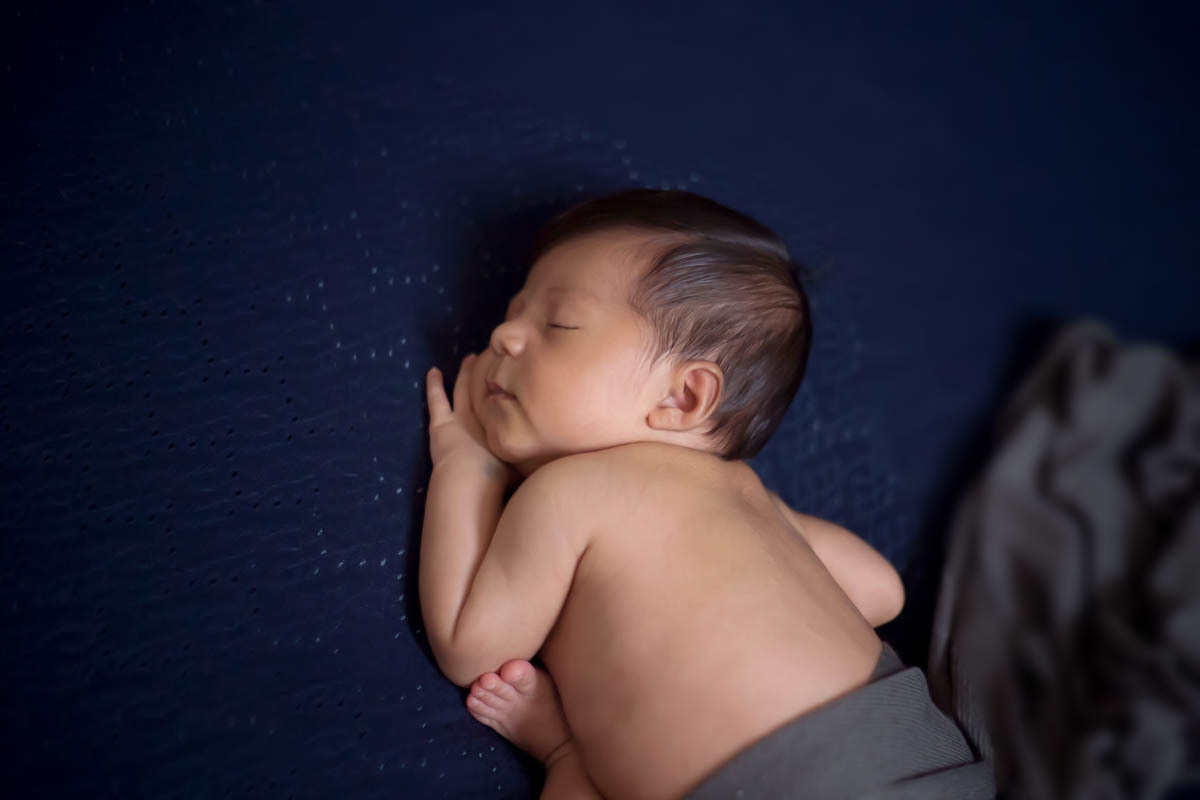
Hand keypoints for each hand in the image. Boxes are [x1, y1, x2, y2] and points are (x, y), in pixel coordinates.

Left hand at [426, 353, 520, 487]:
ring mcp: (462, 418)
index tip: (514, 375)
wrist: (470, 481)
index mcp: (504, 425)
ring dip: (466, 373)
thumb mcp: (523, 468)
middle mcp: (486, 415)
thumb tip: (552, 454)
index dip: (509, 386)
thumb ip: (533, 459)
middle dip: (491, 373)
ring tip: (469, 358)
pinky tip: (432, 371)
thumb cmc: (498, 479)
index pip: (508, 400)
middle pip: (488, 389)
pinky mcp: (441, 424)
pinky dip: (434, 385)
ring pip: (463, 390)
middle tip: (494, 358)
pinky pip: (437, 399)